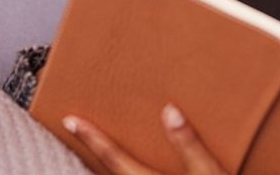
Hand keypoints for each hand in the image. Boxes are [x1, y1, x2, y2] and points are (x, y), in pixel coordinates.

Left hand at [62, 103, 229, 174]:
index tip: (70, 119)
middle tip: (74, 135)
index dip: (91, 137)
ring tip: (96, 156)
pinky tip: (130, 171)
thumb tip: (169, 110)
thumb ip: (188, 143)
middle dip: (90, 156)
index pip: (113, 156)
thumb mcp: (209, 173)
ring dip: (104, 170)